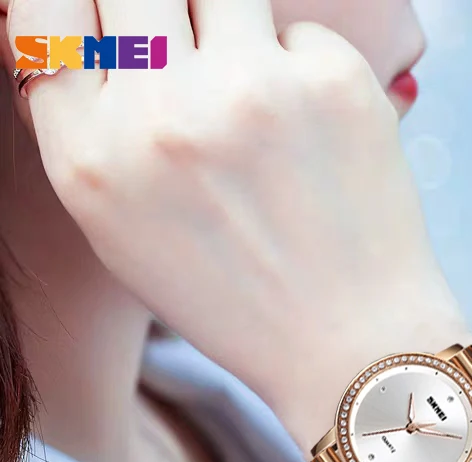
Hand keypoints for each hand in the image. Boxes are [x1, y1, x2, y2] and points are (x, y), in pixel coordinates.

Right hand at [8, 0, 469, 446]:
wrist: (351, 342)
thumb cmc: (239, 300)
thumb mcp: (126, 235)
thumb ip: (88, 129)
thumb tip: (76, 27)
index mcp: (92, 160)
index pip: (44, 13)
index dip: (80, 8)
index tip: (113, 22)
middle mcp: (162, 116)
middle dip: (157, 13)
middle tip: (191, 56)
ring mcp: (252, 90)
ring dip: (230, 30)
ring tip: (254, 102)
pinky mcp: (334, 81)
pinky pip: (299, 33)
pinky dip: (299, 70)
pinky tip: (312, 139)